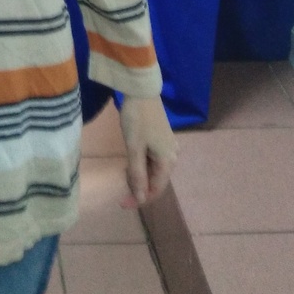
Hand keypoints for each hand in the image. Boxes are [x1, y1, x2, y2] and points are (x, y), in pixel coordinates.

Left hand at [118, 94, 178, 208]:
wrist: (141, 91)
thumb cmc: (137, 120)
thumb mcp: (134, 148)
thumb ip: (137, 175)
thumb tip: (140, 199)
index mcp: (168, 161)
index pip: (155, 190)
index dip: (139, 199)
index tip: (121, 202)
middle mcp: (172, 156)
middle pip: (155, 181)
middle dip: (138, 185)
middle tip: (120, 179)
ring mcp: (168, 146)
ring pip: (154, 170)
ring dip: (139, 174)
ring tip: (124, 168)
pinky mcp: (162, 138)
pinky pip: (153, 159)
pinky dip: (142, 163)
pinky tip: (131, 158)